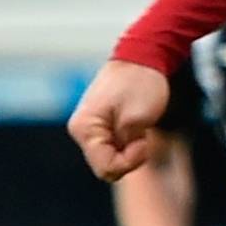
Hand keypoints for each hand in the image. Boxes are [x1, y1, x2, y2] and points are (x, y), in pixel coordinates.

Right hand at [69, 60, 170, 181]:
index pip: (106, 168)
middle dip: (129, 158)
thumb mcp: (138, 119)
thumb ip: (125, 145)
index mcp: (85, 129)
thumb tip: (117, 162)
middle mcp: (81, 131)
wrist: (142, 57)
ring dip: (130, 151)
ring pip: (110, 158)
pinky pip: (114, 148)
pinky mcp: (100, 126)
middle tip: (143, 136)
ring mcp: (90, 129)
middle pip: (106, 166)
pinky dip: (129, 144)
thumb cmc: (141, 84)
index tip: (143, 142)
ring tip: (139, 129)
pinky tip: (137, 128)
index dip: (130, 162)